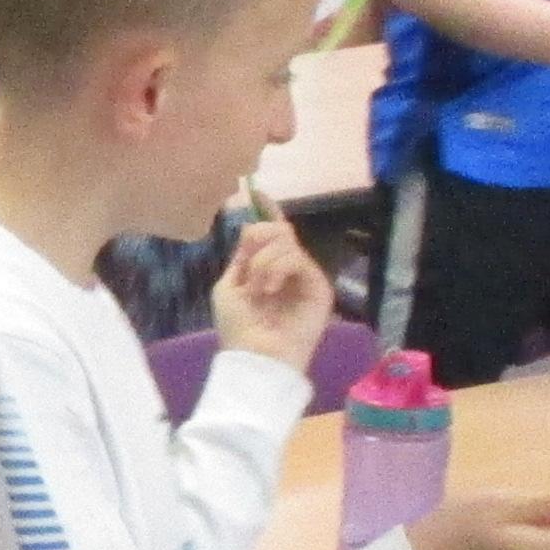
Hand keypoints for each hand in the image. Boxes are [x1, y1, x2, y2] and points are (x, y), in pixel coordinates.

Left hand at [209, 213, 330, 365]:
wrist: (256, 357)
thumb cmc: (238, 328)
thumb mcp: (229, 287)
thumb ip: (242, 257)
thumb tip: (252, 226)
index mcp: (266, 267)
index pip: (271, 234)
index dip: (267, 212)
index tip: (258, 192)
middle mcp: (288, 268)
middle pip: (279, 229)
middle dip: (259, 240)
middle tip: (250, 270)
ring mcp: (305, 276)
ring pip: (286, 241)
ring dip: (263, 263)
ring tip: (258, 290)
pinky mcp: (319, 285)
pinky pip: (297, 257)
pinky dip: (276, 269)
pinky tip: (269, 289)